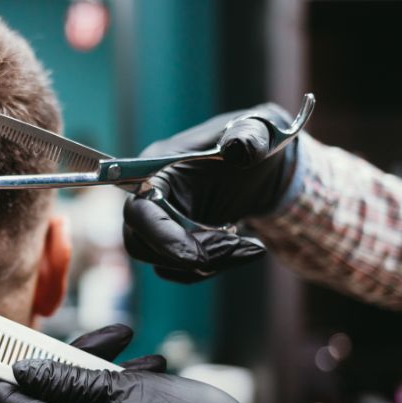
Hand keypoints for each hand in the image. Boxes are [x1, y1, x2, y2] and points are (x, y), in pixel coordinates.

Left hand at [0, 326, 353, 402]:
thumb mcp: (135, 393)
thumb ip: (73, 382)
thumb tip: (24, 369)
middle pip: (52, 397)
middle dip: (73, 360)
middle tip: (109, 336)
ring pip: (80, 400)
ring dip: (102, 370)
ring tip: (138, 352)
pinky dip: (115, 389)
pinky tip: (147, 373)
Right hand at [123, 104, 299, 282]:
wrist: (263, 162)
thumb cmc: (256, 141)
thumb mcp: (260, 133)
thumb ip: (250, 137)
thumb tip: (240, 148)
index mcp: (157, 169)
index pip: (139, 212)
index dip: (162, 238)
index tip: (199, 257)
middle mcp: (149, 198)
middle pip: (142, 245)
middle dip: (191, 255)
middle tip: (239, 246)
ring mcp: (160, 222)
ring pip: (162, 262)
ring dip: (208, 263)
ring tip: (250, 247)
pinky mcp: (173, 240)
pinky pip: (179, 269)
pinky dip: (211, 267)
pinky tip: (242, 250)